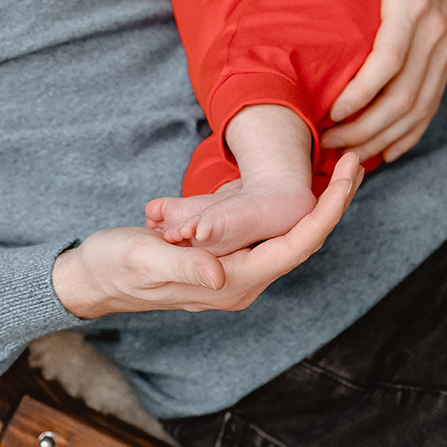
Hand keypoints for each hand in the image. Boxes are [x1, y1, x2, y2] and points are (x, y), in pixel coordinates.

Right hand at [51, 150, 361, 318]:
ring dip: (317, 206)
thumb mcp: (146, 261)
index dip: (328, 212)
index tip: (347, 177)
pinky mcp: (222, 260)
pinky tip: (301, 186)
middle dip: (333, 204)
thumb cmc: (114, 268)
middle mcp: (242, 283)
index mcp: (232, 283)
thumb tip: (224, 276)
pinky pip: (268, 234)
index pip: (297, 247)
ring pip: (290, 238)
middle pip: (303, 243)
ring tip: (340, 168)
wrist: (91, 279)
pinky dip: (290, 209)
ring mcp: (234, 273)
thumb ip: (185, 266)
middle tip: (355, 163)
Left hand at [276, 0, 446, 161]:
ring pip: (420, 107)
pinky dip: (410, 132)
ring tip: (347, 153)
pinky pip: (433, 103)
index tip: (331, 112)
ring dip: (385, 136)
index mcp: (411, 1)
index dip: (362, 93)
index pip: (390, 60)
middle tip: (328, 142)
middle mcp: (435, 30)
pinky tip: (384, 150)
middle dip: (366, 127)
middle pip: (405, 95)